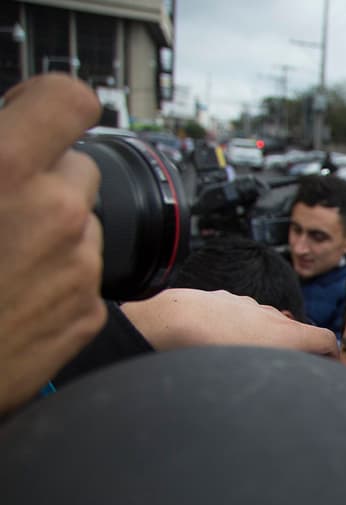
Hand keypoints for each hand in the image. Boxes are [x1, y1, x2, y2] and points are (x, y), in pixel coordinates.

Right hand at [0, 74, 105, 414]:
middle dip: (42, 177)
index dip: (48, 103)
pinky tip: (8, 295)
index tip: (29, 114)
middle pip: (77, 167)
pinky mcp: (87, 314)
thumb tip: (3, 131)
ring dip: (49, 229)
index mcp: (5, 169)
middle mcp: (55, 212)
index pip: (70, 99)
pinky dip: (53, 277)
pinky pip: (81, 274)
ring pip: (81, 223)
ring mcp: (78, 267)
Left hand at [121, 289, 337, 357]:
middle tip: (281, 372)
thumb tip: (298, 386)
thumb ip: (285, 375)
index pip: (325, 339)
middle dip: (295, 350)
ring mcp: (248, 305)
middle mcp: (273, 315)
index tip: (328, 370)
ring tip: (243, 359)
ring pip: (266, 324)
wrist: (174, 322)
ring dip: (264, 340)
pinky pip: (240, 317)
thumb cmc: (214, 350)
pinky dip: (239, 330)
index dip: (331, 356)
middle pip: (296, 332)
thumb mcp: (256, 371)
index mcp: (288, 333)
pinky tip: (218, 344)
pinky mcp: (225, 301)